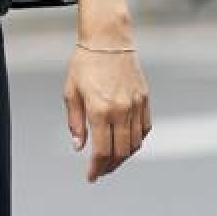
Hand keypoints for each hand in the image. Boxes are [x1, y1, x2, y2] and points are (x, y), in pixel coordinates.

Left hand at [64, 42, 151, 182]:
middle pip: (120, 152)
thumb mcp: (71, 91)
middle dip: (109, 166)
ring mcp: (135, 105)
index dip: (96, 169)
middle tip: (100, 171)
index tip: (91, 177)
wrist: (108, 39)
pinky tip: (126, 143)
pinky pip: (145, 129)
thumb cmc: (85, 63)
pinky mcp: (144, 99)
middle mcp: (120, 110)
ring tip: (112, 160)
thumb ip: (76, 122)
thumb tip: (79, 147)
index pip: (102, 151)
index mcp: (100, 110)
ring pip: (135, 143)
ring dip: (124, 156)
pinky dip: (137, 141)